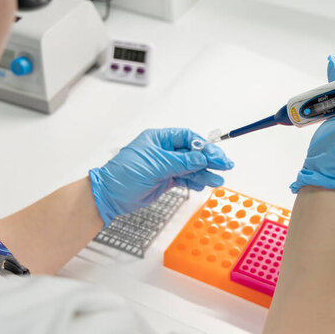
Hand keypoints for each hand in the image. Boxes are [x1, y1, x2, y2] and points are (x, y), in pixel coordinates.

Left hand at [89, 128, 233, 224]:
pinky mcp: (166, 179)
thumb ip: (182, 161)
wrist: (110, 197)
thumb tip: (202, 157)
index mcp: (159, 139)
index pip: (187, 138)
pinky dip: (196, 181)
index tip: (216, 154)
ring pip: (191, 167)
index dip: (203, 145)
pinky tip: (205, 184)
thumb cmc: (124, 175)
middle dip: (209, 159)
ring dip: (205, 173)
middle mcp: (164, 150)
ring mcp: (165, 165)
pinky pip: (186, 178)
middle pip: (192, 152)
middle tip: (225, 165)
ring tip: (218, 180)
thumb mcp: (156, 165)